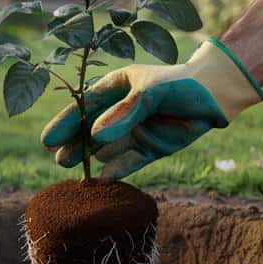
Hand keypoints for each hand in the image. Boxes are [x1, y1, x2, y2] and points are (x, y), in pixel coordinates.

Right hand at [40, 39, 262, 179]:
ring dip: (89, 157)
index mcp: (115, 88)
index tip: (48, 139)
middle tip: (57, 159)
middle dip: (73, 142)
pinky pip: (129, 161)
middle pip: (90, 129)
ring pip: (105, 147)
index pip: (84, 106)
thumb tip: (95, 136)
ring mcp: (133, 131)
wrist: (214, 97)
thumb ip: (125, 113)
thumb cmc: (180, 85)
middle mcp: (120, 111)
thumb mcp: (151, 92)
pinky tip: (103, 178)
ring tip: (69, 167)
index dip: (66, 122)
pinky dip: (117, 169)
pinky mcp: (149, 149)